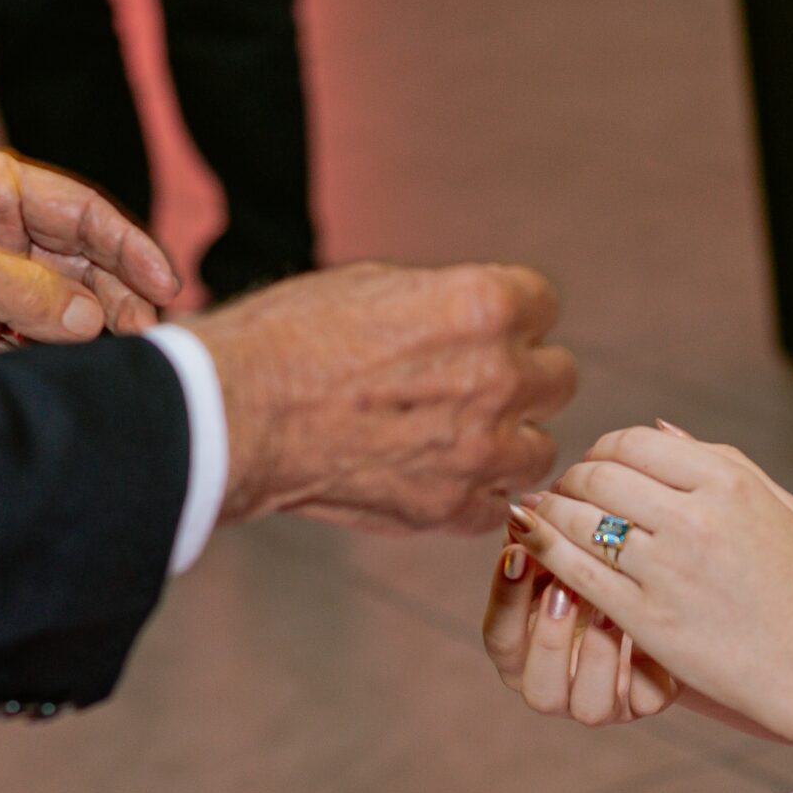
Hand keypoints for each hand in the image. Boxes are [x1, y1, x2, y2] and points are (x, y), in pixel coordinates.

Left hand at [0, 145, 179, 358]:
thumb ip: (25, 291)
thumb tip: (92, 323)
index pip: (84, 214)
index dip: (131, 246)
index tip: (168, 285)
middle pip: (84, 267)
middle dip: (119, 300)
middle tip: (148, 338)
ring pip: (64, 312)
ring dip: (91, 337)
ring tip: (121, 362)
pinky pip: (31, 347)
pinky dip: (54, 361)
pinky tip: (76, 374)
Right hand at [189, 262, 575, 532]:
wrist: (235, 414)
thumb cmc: (290, 337)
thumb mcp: (378, 284)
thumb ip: (447, 304)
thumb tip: (478, 324)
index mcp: (484, 305)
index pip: (545, 306)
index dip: (512, 317)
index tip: (483, 330)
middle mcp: (498, 377)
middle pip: (558, 378)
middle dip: (522, 378)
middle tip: (474, 385)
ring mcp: (480, 449)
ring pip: (540, 449)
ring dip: (509, 441)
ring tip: (460, 436)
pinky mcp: (452, 507)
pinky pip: (498, 506)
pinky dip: (475, 495)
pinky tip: (438, 477)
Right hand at [482, 535, 678, 725]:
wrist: (668, 597)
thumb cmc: (601, 568)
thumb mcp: (571, 557)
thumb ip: (545, 545)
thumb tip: (525, 509)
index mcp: (524, 652)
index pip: (500, 637)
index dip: (505, 597)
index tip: (517, 552)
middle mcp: (556, 686)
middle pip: (538, 689)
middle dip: (550, 636)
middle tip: (565, 588)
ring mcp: (601, 702)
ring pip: (590, 707)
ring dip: (599, 652)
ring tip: (610, 606)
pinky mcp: (646, 702)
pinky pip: (645, 699)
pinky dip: (647, 664)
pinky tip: (652, 625)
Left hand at [508, 424, 792, 740]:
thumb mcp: (780, 507)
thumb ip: (721, 459)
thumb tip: (658, 426)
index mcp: (729, 482)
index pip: (636, 441)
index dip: (604, 448)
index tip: (598, 465)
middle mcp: (695, 518)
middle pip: (601, 474)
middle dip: (574, 478)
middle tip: (566, 492)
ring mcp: (668, 570)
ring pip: (579, 518)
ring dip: (551, 511)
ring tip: (544, 516)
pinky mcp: (647, 619)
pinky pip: (575, 570)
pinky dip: (544, 550)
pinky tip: (530, 547)